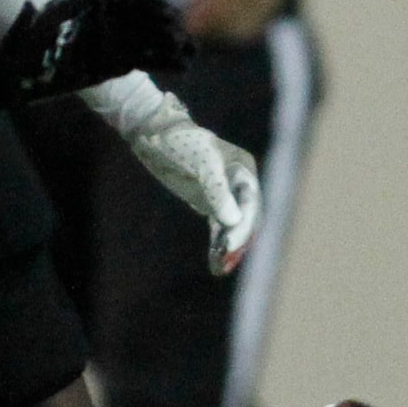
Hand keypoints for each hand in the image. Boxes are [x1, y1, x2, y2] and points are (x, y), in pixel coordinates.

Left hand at [0, 0, 191, 103]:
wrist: (14, 72)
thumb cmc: (29, 38)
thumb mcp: (55, 14)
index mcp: (96, 4)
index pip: (132, 2)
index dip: (152, 8)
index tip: (170, 15)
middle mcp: (108, 22)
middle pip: (145, 23)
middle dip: (169, 29)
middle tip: (188, 37)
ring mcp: (112, 44)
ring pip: (148, 43)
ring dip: (172, 47)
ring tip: (193, 52)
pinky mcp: (112, 66)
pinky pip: (143, 62)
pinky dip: (163, 63)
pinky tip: (183, 67)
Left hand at [139, 114, 260, 273]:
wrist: (156, 137)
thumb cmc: (182, 143)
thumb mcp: (202, 162)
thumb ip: (218, 191)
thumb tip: (233, 221)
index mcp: (244, 170)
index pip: (250, 203)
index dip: (243, 226)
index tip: (230, 246)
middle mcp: (239, 184)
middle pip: (246, 218)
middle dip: (238, 241)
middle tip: (226, 261)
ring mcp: (225, 196)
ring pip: (233, 227)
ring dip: (229, 248)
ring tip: (220, 269)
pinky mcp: (209, 204)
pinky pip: (218, 229)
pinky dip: (217, 245)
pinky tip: (214, 263)